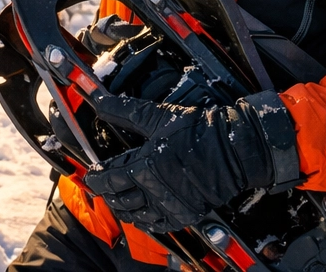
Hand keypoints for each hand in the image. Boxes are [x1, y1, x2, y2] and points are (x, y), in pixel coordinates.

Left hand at [82, 91, 300, 233]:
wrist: (232, 150)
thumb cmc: (198, 131)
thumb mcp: (159, 117)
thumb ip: (126, 111)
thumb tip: (101, 101)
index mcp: (145, 166)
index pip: (108, 179)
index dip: (96, 177)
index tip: (93, 173)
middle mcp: (154, 190)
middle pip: (118, 199)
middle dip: (106, 193)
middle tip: (103, 185)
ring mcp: (168, 205)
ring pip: (134, 215)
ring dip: (122, 207)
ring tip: (119, 198)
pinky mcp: (183, 214)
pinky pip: (156, 225)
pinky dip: (144, 221)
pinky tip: (141, 213)